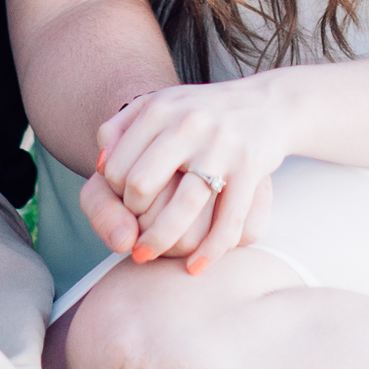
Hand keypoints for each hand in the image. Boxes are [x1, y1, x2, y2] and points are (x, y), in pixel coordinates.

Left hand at [92, 79, 289, 272]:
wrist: (269, 103)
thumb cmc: (203, 112)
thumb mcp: (159, 104)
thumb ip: (120, 128)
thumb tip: (99, 166)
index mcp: (160, 108)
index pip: (116, 166)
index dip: (114, 194)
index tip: (125, 203)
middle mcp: (188, 123)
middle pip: (141, 186)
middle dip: (133, 216)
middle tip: (136, 228)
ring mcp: (221, 147)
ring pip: (182, 209)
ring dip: (159, 242)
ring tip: (147, 256)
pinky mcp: (251, 168)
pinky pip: (226, 222)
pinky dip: (209, 252)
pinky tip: (195, 266)